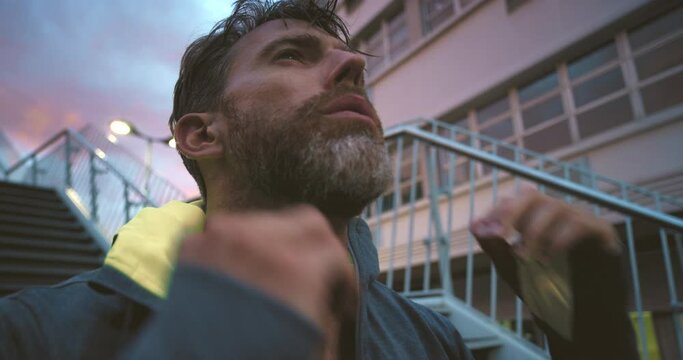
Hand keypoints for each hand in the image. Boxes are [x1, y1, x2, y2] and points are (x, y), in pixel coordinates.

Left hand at [178, 205, 356, 355]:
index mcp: (297, 270)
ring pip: (266, 220)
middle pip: (307, 221)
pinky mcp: (192, 245)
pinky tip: (236, 271)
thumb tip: (333, 298)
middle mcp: (262, 244)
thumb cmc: (257, 358)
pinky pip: (226, 229)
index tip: (337, 293)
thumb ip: (328, 312)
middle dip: (316, 247)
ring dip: (275, 242)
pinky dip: (236, 245)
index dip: (342, 273)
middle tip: (313, 272)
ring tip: (270, 272)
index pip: (334, 248)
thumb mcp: (309, 342)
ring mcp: (222, 239)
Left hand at [470, 188, 637, 358]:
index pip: (513, 201)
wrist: (581, 320)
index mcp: (534, 219)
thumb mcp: (513, 268)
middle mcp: (558, 215)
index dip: (496, 210)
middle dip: (512, 211)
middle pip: (533, 196)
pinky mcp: (603, 233)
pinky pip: (582, 223)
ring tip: (526, 256)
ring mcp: (582, 220)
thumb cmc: (547, 291)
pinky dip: (561, 238)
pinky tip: (549, 256)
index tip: (482, 228)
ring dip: (535, 230)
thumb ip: (495, 246)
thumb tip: (475, 225)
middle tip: (500, 233)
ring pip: (556, 207)